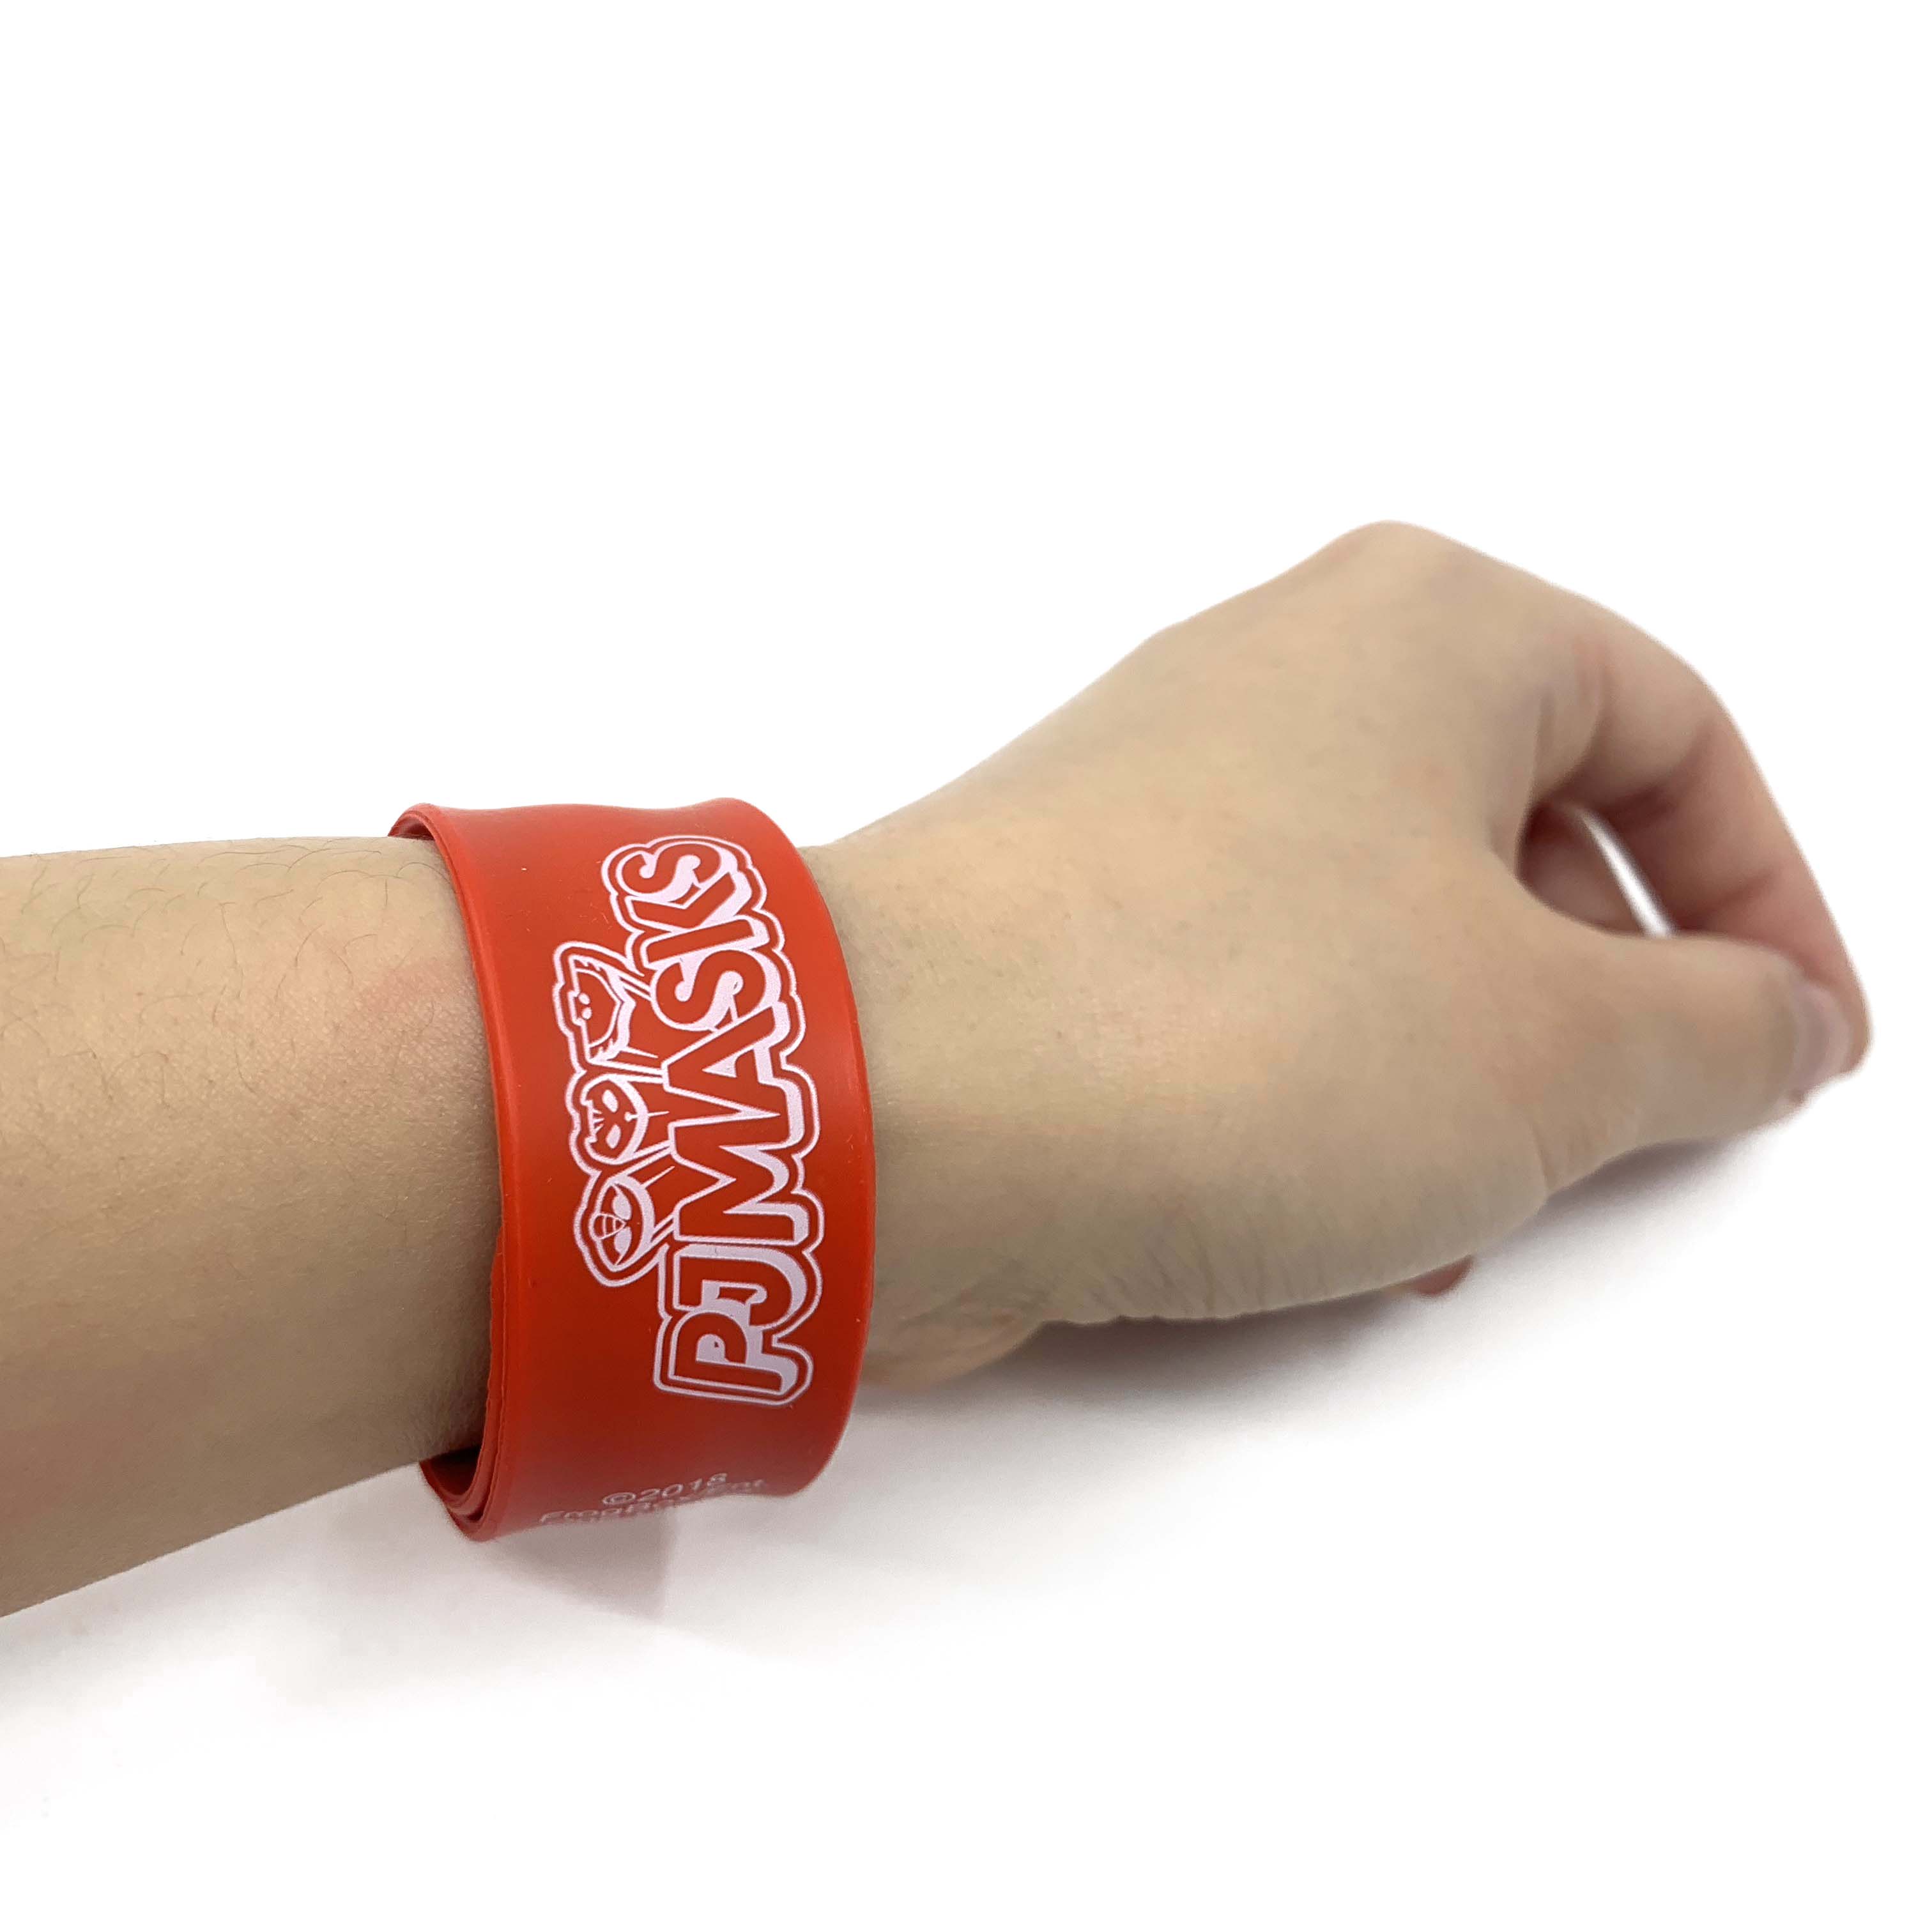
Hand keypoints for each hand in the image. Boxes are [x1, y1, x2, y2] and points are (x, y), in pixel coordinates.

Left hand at [807, 524, 1868, 1385]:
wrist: (887, 1106)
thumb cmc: (1244, 1030)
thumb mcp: (1556, 1048)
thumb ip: (1715, 1031)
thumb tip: (1779, 1019)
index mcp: (1428, 629)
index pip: (1675, 729)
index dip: (1769, 894)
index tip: (1803, 1047)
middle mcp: (1288, 677)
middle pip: (1525, 827)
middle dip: (1600, 1002)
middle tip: (1628, 1137)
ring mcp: (1163, 795)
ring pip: (1390, 929)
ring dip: (1461, 1076)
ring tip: (1457, 1209)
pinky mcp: (1075, 920)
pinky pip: (1263, 990)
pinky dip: (1332, 1094)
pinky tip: (1330, 1221)